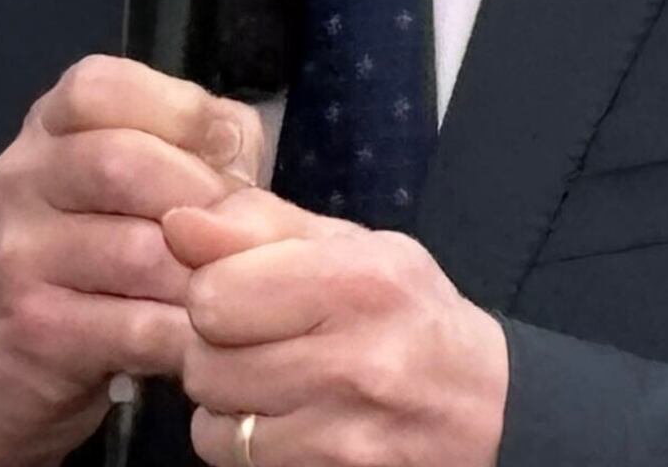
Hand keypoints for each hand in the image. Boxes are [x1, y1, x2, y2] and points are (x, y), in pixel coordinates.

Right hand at [0, 58, 265, 466]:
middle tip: (248, 246)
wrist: (4, 374)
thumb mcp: (136, 193)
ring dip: (206, 280)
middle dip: (205, 204)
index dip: (182, 113)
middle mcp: (20, 175)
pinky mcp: (32, 327)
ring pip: (139, 251)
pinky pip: (135, 325)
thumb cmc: (97, 268)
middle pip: (124, 162)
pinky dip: (189, 338)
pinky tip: (209, 346)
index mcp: (48, 127)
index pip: (103, 87)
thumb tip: (238, 147)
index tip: (229, 160)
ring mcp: (17, 251)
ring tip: (237, 299)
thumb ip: (197, 151)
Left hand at [169, 188, 508, 466]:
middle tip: (261, 343)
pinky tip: (291, 421)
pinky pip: (238, 461)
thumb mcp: (355, 248)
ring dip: (230, 403)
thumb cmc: (411, 315)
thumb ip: (260, 227)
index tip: (243, 294)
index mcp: (358, 282)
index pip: (213, 293)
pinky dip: (249, 444)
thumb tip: (175, 224)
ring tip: (278, 383)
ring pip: (212, 422)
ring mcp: (345, 435)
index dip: (214, 292)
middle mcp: (354, 361)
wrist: (492, 411)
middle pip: (204, 361)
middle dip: (217, 350)